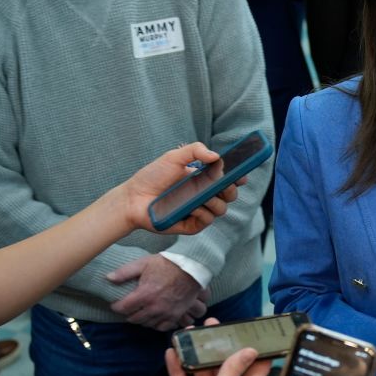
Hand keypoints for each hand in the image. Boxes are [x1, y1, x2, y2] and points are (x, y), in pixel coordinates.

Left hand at [108, 255, 208, 329]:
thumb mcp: (144, 263)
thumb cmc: (167, 264)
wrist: (192, 268)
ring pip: (147, 324)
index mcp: (144, 294)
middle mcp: (154, 307)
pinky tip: (153, 318)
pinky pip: (162, 327)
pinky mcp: (176, 315)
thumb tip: (108, 278)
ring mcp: (166, 313)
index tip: (115, 304)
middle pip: (134, 318)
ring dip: (141, 320)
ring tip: (140, 312)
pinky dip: (155, 324)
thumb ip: (124, 272)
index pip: (123, 308)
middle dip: (128, 314)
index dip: (116, 306)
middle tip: (128, 308)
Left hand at [119, 143, 241, 234]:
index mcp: (203, 179)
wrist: (134, 197)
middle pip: (230, 195)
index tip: (242, 174)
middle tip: (223, 184)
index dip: (238, 177)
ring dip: (215, 201)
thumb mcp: (173, 157)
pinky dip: (203, 213)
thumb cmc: (152, 176)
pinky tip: (191, 207)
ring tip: (201, 196)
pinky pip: (207, 221)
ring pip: (221, 209)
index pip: (228, 179)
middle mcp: (203, 195)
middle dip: (231, 189)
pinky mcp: (191, 224)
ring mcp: (199, 211)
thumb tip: (216, 156)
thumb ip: (195, 150)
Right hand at [165, 342, 270, 375]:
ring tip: (193, 334)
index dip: (258, 352)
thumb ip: (230, 375)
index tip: (257, 332)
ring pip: (204, 375)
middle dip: (222, 347)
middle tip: (216, 327)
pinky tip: (173, 355)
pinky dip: (178, 370)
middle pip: (227, 369)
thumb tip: (247, 352)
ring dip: (198, 356)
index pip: (255, 372)